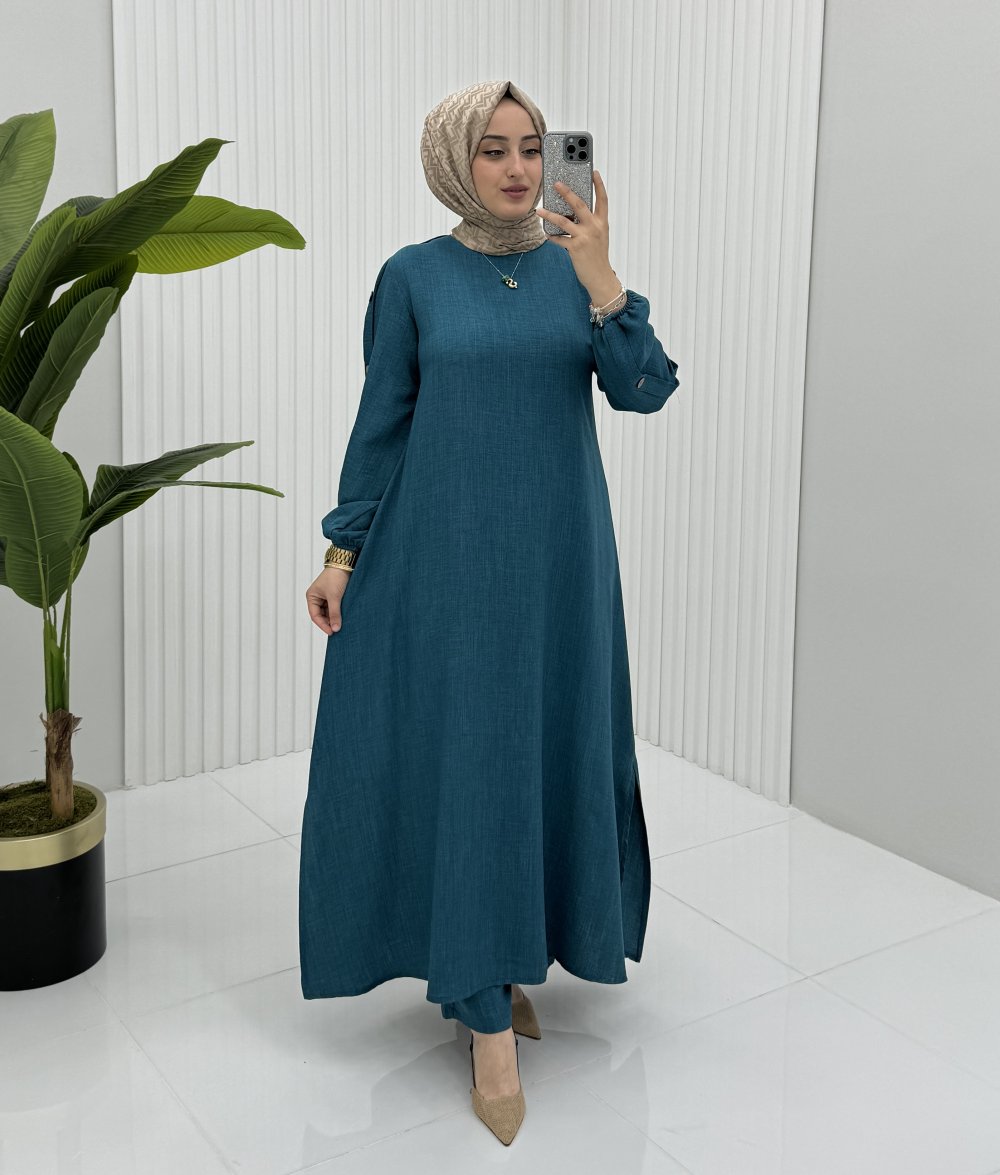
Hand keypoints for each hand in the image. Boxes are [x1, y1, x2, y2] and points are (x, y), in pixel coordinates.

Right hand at [306, 567, 350, 634]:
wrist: (346, 564)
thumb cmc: (336, 577)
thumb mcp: (334, 597)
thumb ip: (335, 613)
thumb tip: (336, 629)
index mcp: (311, 597)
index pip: (315, 616)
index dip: (323, 625)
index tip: (332, 632)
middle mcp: (317, 597)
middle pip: (322, 615)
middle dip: (329, 622)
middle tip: (338, 630)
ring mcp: (325, 597)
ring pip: (329, 612)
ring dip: (334, 618)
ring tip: (342, 624)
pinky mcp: (334, 595)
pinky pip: (335, 608)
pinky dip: (338, 613)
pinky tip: (344, 617)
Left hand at [536, 170, 619, 303]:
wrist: (600, 277)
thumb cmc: (598, 257)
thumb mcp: (599, 237)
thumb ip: (589, 223)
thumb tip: (573, 213)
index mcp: (602, 223)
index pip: (602, 199)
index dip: (599, 185)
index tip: (593, 172)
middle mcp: (594, 227)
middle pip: (579, 204)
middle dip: (567, 192)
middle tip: (556, 183)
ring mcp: (585, 237)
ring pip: (564, 220)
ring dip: (549, 214)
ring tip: (539, 209)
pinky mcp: (575, 248)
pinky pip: (559, 239)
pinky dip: (551, 236)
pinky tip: (546, 233)